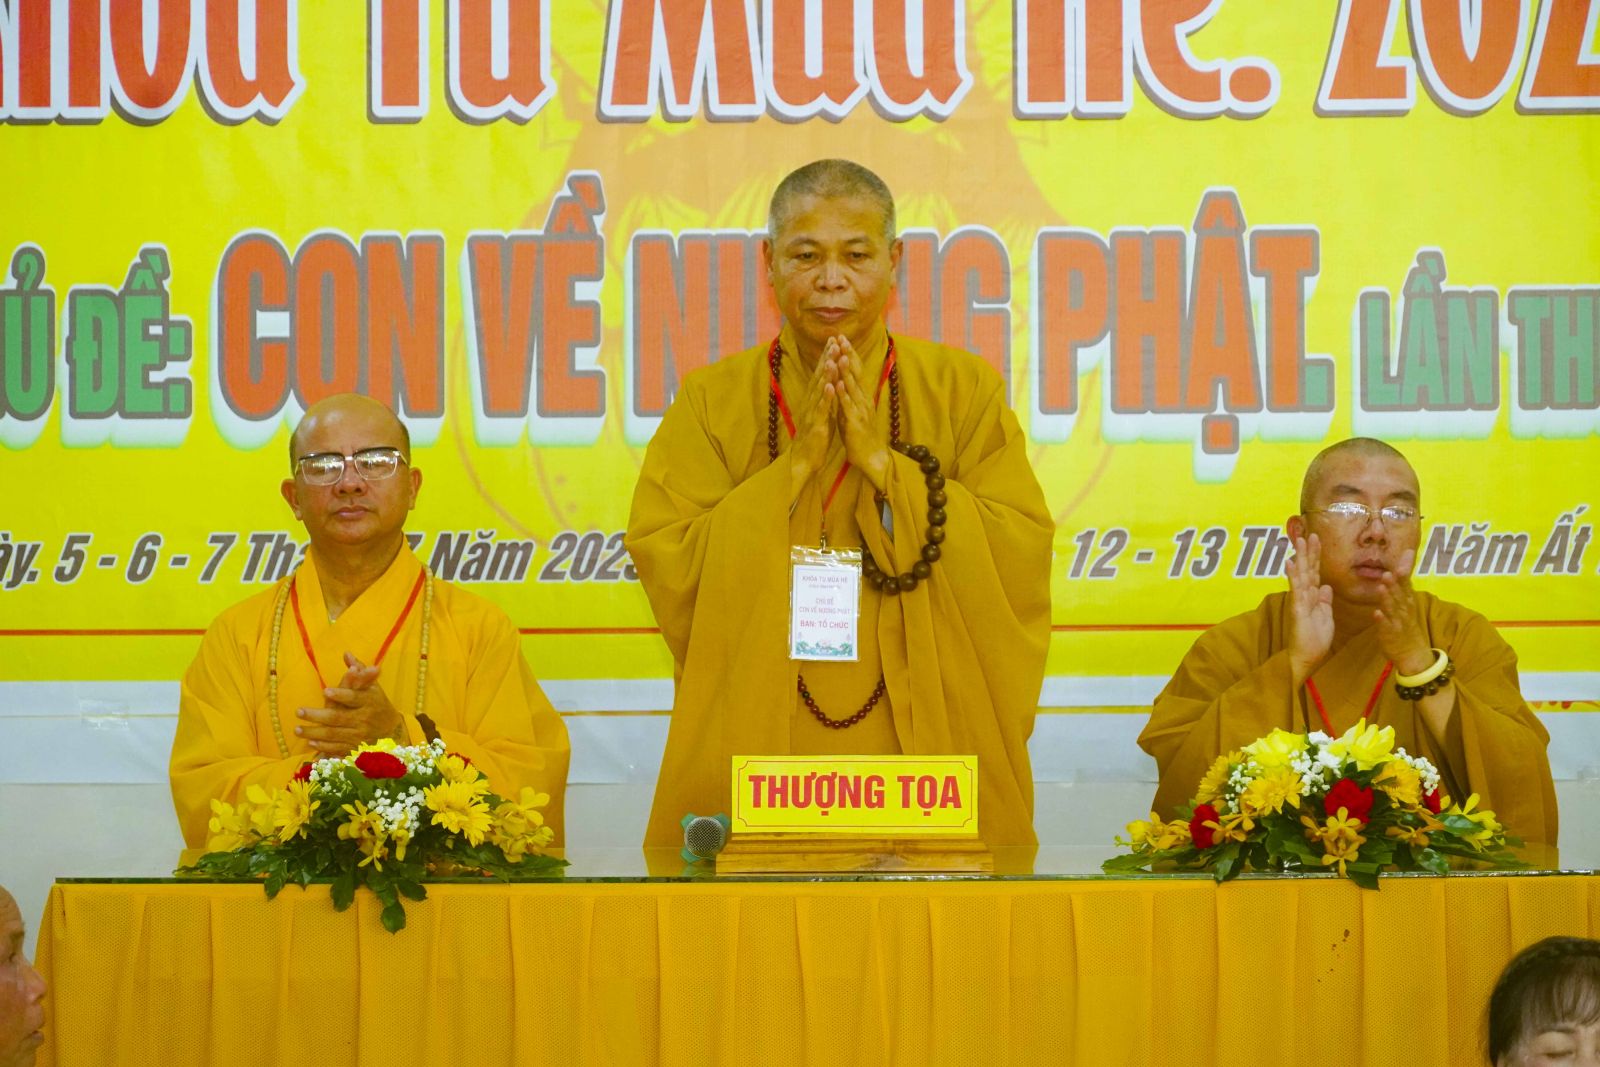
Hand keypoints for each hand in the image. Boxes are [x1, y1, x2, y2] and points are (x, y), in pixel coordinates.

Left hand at [294, 652, 402, 755]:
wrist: (391, 730)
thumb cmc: (377, 703)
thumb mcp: (372, 686)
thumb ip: (359, 671)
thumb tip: (346, 654)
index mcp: (369, 701)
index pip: (354, 697)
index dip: (341, 694)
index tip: (325, 691)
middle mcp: (364, 718)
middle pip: (338, 718)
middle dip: (317, 716)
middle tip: (299, 711)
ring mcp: (359, 735)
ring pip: (334, 734)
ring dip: (314, 732)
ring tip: (297, 729)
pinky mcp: (355, 747)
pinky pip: (337, 748)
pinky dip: (324, 747)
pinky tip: (310, 743)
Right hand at [789, 339, 838, 499]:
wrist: (804, 460)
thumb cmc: (815, 438)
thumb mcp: (822, 414)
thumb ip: (825, 399)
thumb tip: (831, 384)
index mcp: (813, 400)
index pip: (821, 375)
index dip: (827, 357)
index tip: (834, 341)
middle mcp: (810, 402)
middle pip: (819, 377)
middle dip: (826, 358)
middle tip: (833, 341)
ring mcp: (812, 413)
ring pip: (819, 390)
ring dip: (825, 374)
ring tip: (832, 358)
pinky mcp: (816, 425)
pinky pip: (821, 409)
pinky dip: (826, 397)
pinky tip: (830, 386)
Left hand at [835, 339, 889, 492]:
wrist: (871, 456)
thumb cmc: (859, 434)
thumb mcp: (851, 410)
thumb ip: (847, 395)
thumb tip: (840, 380)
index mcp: (860, 395)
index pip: (855, 370)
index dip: (848, 353)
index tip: (841, 338)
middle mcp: (862, 399)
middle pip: (855, 373)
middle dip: (848, 355)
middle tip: (841, 338)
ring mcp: (860, 409)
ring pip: (852, 386)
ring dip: (845, 370)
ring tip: (839, 355)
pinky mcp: (856, 422)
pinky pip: (848, 406)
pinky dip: (843, 394)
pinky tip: (838, 384)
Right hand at [1286, 533, 1333, 686]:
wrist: (1307, 657)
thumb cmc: (1315, 640)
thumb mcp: (1326, 617)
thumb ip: (1324, 601)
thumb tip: (1326, 586)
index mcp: (1313, 597)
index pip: (1315, 572)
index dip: (1316, 556)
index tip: (1316, 540)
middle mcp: (1304, 595)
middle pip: (1307, 569)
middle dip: (1308, 551)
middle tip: (1309, 533)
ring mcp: (1299, 600)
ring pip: (1301, 574)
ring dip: (1300, 557)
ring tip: (1299, 540)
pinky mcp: (1297, 608)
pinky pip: (1296, 589)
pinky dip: (1293, 575)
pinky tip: (1291, 563)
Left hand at [1374, 549, 1432, 674]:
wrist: (1413, 652)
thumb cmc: (1407, 624)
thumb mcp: (1407, 603)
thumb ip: (1402, 584)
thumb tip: (1403, 562)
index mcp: (1408, 601)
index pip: (1407, 584)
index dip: (1405, 571)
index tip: (1405, 556)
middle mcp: (1405, 610)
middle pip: (1400, 595)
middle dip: (1395, 583)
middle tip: (1388, 572)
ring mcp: (1398, 622)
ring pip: (1393, 608)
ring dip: (1387, 598)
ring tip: (1382, 587)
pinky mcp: (1390, 634)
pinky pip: (1385, 626)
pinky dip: (1381, 620)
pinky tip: (1376, 613)